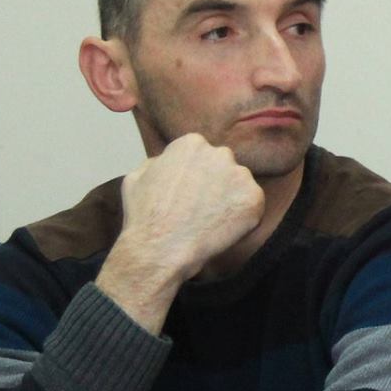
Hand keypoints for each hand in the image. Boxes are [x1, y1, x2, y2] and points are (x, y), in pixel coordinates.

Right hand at [95, 135, 264, 331]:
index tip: (188, 193)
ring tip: (208, 220)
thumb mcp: (137, 176)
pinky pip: (252, 206)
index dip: (195, 176)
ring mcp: (240, 175)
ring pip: (239, 185)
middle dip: (215, 184)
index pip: (202, 155)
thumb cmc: (145, 215)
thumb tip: (168, 161)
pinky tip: (221, 229)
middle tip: (200, 208)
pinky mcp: (254, 198)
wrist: (161, 247)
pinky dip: (242, 218)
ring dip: (229, 200)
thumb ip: (158, 162)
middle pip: (223, 167)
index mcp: (192, 144)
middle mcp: (220, 153)